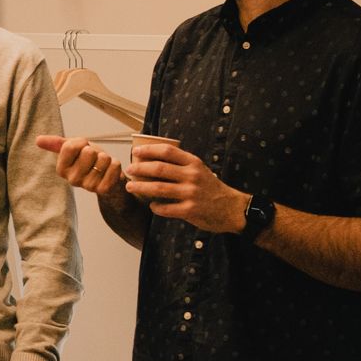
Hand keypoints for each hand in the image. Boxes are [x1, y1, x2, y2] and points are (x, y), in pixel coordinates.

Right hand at [36, 134, 126, 197]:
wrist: (104, 174)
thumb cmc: (88, 160)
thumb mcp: (72, 148)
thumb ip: (56, 143)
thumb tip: (37, 140)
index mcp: (61, 169)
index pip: (70, 146)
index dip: (81, 142)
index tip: (82, 148)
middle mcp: (72, 180)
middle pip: (88, 152)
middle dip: (94, 151)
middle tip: (93, 159)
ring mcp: (88, 186)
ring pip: (103, 158)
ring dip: (105, 157)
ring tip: (101, 165)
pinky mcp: (103, 189)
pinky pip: (114, 166)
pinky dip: (115, 164)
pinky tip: (110, 170)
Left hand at [123, 141, 246, 231]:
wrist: (231, 208)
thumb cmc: (211, 188)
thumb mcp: (200, 169)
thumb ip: (181, 164)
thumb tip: (153, 158)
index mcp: (194, 163)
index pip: (168, 151)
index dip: (149, 150)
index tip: (135, 151)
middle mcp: (192, 176)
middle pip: (159, 168)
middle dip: (140, 168)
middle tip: (129, 170)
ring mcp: (191, 193)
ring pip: (158, 188)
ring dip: (141, 187)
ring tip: (130, 186)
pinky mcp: (190, 210)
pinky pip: (165, 208)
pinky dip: (155, 207)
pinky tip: (152, 206)